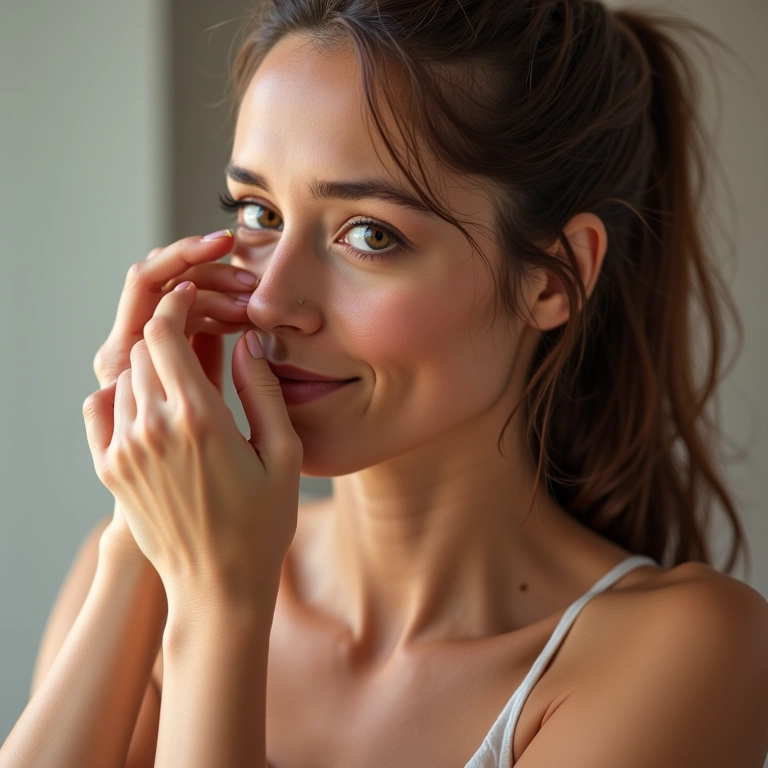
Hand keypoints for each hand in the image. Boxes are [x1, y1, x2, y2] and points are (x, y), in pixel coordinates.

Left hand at [91, 231, 257, 558]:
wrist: (217, 586)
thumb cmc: (262, 523)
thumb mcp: (283, 454)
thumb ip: (261, 390)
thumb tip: (247, 341)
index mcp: (198, 419)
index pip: (164, 334)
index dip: (178, 307)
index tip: (195, 299)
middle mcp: (152, 429)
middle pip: (142, 349)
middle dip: (168, 329)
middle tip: (197, 333)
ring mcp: (124, 451)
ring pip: (124, 377)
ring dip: (150, 362)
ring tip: (181, 372)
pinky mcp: (111, 471)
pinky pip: (100, 409)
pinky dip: (121, 392)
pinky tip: (151, 402)